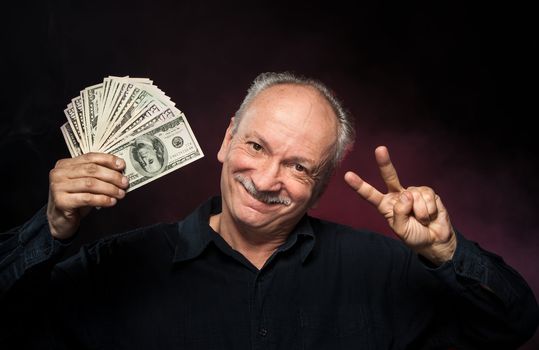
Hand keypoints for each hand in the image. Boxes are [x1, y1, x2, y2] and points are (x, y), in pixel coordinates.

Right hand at [47, 153, 128, 239]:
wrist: (60, 219)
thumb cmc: (76, 199)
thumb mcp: (85, 183)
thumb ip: (97, 175)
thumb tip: (120, 172)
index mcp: (65, 164)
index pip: (90, 157)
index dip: (108, 160)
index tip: (122, 165)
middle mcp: (59, 173)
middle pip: (91, 170)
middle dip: (112, 176)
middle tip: (124, 182)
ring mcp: (58, 187)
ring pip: (90, 184)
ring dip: (110, 189)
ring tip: (121, 193)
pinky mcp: (61, 201)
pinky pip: (87, 198)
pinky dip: (102, 199)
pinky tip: (111, 201)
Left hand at [344, 146, 455, 264]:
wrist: (435, 239)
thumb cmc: (414, 235)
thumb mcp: (401, 230)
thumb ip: (399, 214)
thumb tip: (406, 194)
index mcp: (385, 205)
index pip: (370, 194)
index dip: (359, 185)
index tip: (347, 175)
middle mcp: (398, 195)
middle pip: (389, 176)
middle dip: (385, 163)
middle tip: (380, 149)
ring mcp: (412, 192)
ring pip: (413, 197)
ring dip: (420, 213)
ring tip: (422, 220)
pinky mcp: (427, 192)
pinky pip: (427, 198)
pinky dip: (429, 210)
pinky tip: (430, 215)